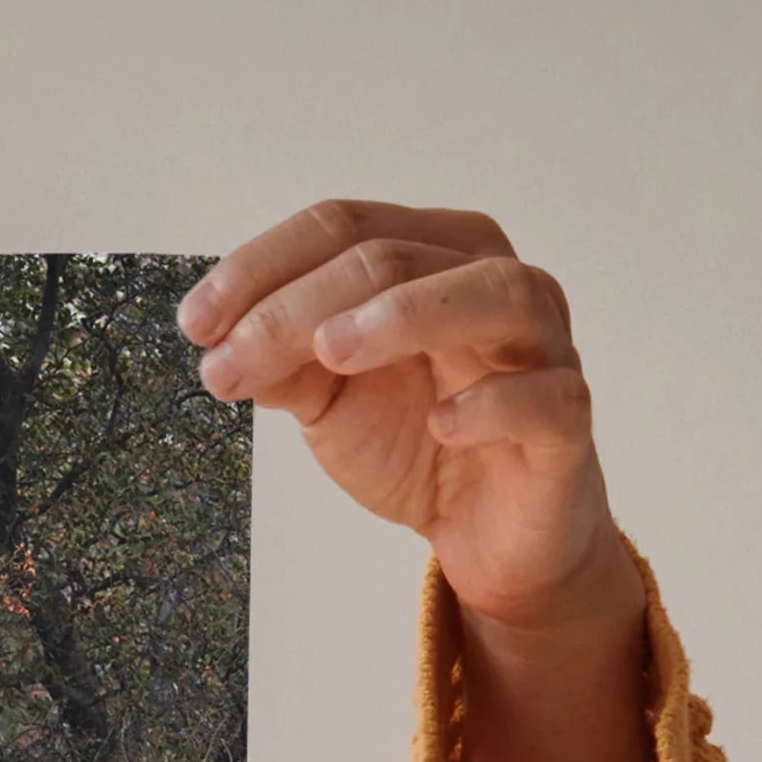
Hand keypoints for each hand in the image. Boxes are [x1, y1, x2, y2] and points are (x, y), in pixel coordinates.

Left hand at [183, 201, 667, 761]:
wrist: (486, 534)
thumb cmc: (416, 441)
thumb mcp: (330, 398)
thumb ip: (283, 361)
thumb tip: (219, 341)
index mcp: (435, 256)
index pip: (346, 226)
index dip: (263, 266)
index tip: (194, 324)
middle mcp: (495, 282)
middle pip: (397, 256)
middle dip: (300, 305)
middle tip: (229, 361)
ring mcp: (543, 347)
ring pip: (493, 294)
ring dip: (406, 314)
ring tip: (330, 352)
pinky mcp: (566, 423)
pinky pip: (546, 397)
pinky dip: (494, 403)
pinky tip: (442, 423)